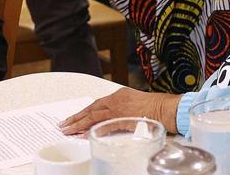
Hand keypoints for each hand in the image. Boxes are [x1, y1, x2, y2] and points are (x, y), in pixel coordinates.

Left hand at [59, 88, 179, 134]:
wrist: (166, 108)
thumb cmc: (155, 108)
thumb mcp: (135, 105)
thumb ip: (122, 111)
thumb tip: (111, 122)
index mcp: (119, 95)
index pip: (96, 104)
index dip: (83, 113)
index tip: (72, 119)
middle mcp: (117, 99)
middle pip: (91, 109)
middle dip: (76, 118)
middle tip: (63, 125)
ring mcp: (120, 108)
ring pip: (94, 116)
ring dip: (79, 124)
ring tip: (68, 130)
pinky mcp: (124, 118)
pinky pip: (105, 125)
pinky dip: (94, 129)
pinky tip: (85, 134)